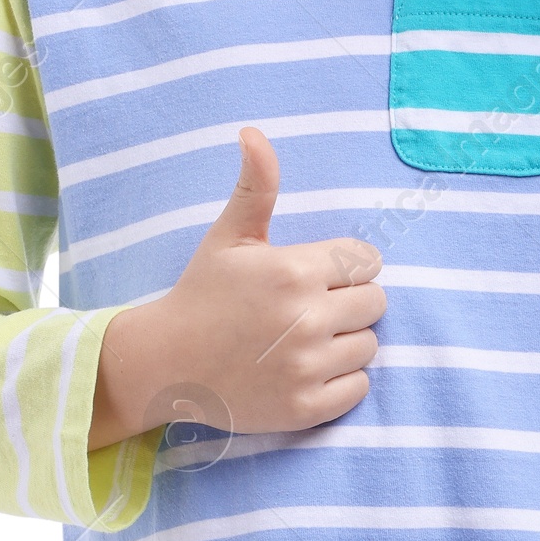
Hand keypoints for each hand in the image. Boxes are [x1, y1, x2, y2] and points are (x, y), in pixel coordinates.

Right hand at [88, 126, 384, 449]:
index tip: (312, 277)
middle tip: (307, 309)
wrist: (164, 365)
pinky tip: (304, 370)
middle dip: (347, 302)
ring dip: (344, 342)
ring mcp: (307, 367)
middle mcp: (306, 319)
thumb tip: (253, 132)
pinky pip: (359, 387)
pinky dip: (340, 380)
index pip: (366, 262)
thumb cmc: (201, 294)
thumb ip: (255, 185)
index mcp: (294, 270)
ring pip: (369, 345)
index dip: (343, 267)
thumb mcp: (229, 236)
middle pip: (375, 303)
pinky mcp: (306, 408)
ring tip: (303, 340)